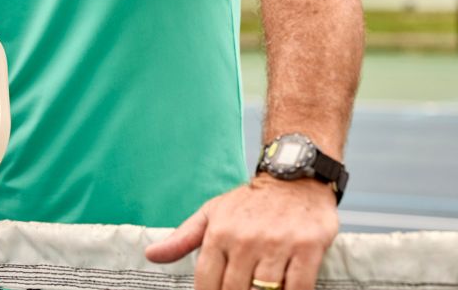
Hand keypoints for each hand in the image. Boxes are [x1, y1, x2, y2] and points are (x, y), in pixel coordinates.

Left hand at [144, 175, 338, 289]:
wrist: (293, 178)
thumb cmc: (249, 202)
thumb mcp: (211, 214)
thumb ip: (182, 239)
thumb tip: (151, 255)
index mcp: (219, 233)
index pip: (207, 282)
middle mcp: (246, 240)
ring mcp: (277, 245)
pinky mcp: (307, 248)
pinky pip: (299, 287)